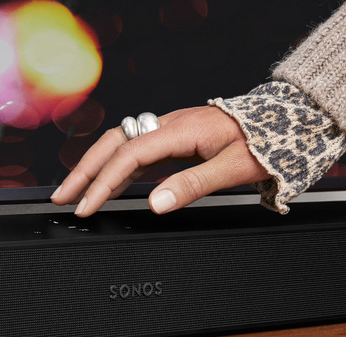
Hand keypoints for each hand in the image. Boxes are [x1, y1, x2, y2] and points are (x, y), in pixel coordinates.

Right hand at [50, 106, 270, 216]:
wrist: (283, 121)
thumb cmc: (264, 143)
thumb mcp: (233, 169)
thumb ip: (192, 186)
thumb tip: (155, 204)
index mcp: (181, 130)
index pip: (129, 156)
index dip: (103, 183)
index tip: (87, 207)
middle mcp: (169, 125)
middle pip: (113, 143)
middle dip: (84, 170)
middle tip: (62, 196)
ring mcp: (170, 129)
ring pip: (120, 144)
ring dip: (95, 167)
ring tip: (75, 192)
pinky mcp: (175, 137)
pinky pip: (136, 150)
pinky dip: (116, 167)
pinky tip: (109, 184)